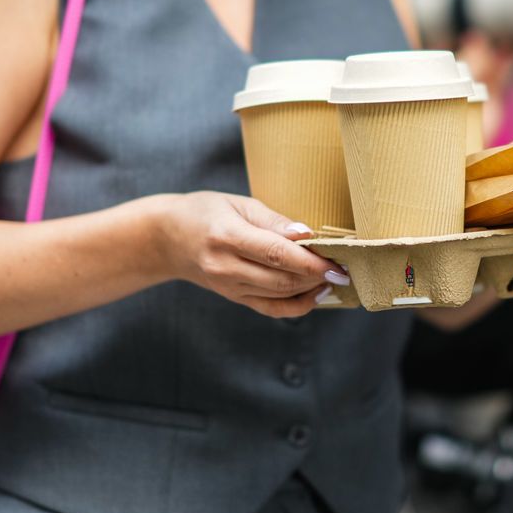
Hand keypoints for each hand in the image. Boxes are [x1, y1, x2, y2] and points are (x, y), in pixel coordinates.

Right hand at [156, 192, 348, 317]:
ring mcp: (229, 287)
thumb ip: (274, 222)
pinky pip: (271, 309)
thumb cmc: (205, 212)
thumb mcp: (238, 204)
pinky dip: (297, 306)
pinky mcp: (234, 298)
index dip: (311, 261)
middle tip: (344, 266)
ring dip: (311, 288)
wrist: (168, 238)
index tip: (338, 261)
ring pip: (279, 295)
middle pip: (281, 279)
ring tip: (334, 276)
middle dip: (317, 276)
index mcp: (226, 236)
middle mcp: (225, 266)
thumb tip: (308, 235)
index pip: (276, 253)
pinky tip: (316, 294)